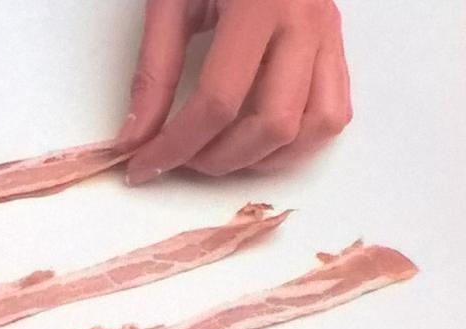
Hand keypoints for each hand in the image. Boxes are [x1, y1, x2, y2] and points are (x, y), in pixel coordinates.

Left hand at [118, 0, 351, 182]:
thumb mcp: (169, 2)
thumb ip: (153, 72)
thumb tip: (135, 139)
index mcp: (259, 5)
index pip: (217, 102)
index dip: (176, 146)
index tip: (144, 166)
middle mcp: (305, 22)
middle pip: (271, 126)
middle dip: (217, 160)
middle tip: (179, 160)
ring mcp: (329, 35)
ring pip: (314, 128)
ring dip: (262, 159)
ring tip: (218, 155)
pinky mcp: (338, 44)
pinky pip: (335, 112)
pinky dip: (298, 142)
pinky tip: (258, 141)